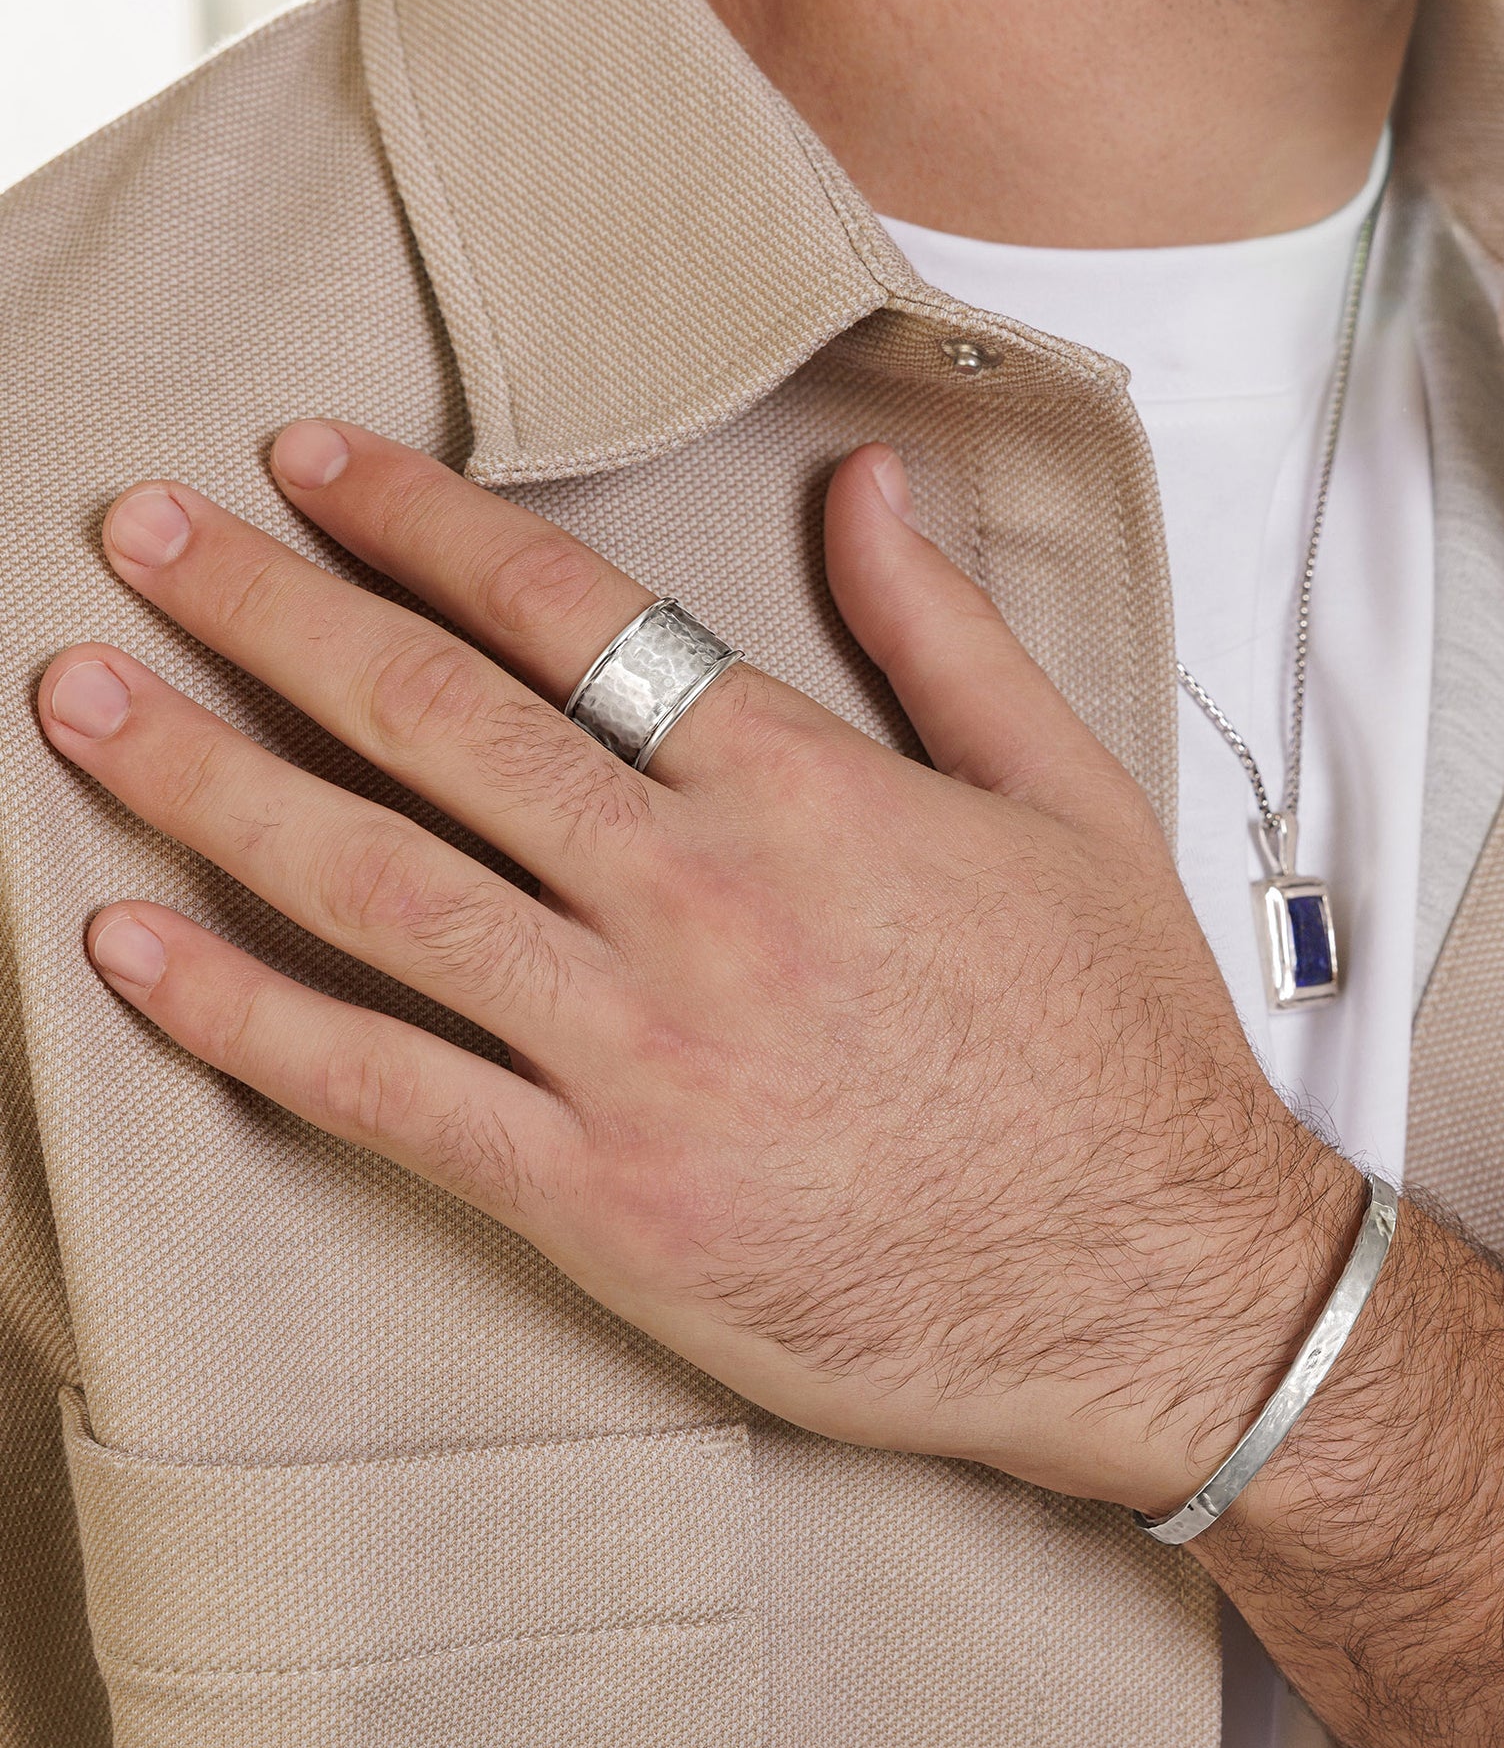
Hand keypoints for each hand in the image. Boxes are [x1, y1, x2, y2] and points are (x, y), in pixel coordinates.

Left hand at [38, 424, 1360, 1510]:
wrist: (1154, 1281)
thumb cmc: (1118, 1043)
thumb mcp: (1071, 801)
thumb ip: (945, 634)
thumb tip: (863, 484)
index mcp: (810, 791)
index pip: (569, 614)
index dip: (419, 524)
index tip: (309, 466)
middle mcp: (703, 902)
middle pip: (437, 723)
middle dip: (268, 612)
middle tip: (139, 537)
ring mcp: (642, 1055)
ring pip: (379, 887)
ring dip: (208, 780)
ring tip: (83, 699)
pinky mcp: (607, 1201)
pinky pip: (386, 1092)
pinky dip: (245, 1017)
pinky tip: (133, 947)